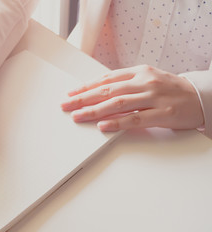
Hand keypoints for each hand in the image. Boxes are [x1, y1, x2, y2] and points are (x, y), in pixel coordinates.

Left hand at [61, 65, 203, 131]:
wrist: (201, 96)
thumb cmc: (170, 89)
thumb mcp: (147, 80)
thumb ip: (126, 84)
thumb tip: (100, 93)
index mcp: (139, 72)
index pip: (107, 79)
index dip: (87, 87)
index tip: (71, 94)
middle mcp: (144, 82)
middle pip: (107, 91)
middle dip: (83, 98)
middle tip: (66, 105)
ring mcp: (154, 97)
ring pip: (118, 104)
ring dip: (94, 110)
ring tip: (78, 116)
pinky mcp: (163, 113)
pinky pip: (135, 118)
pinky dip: (117, 122)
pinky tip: (102, 125)